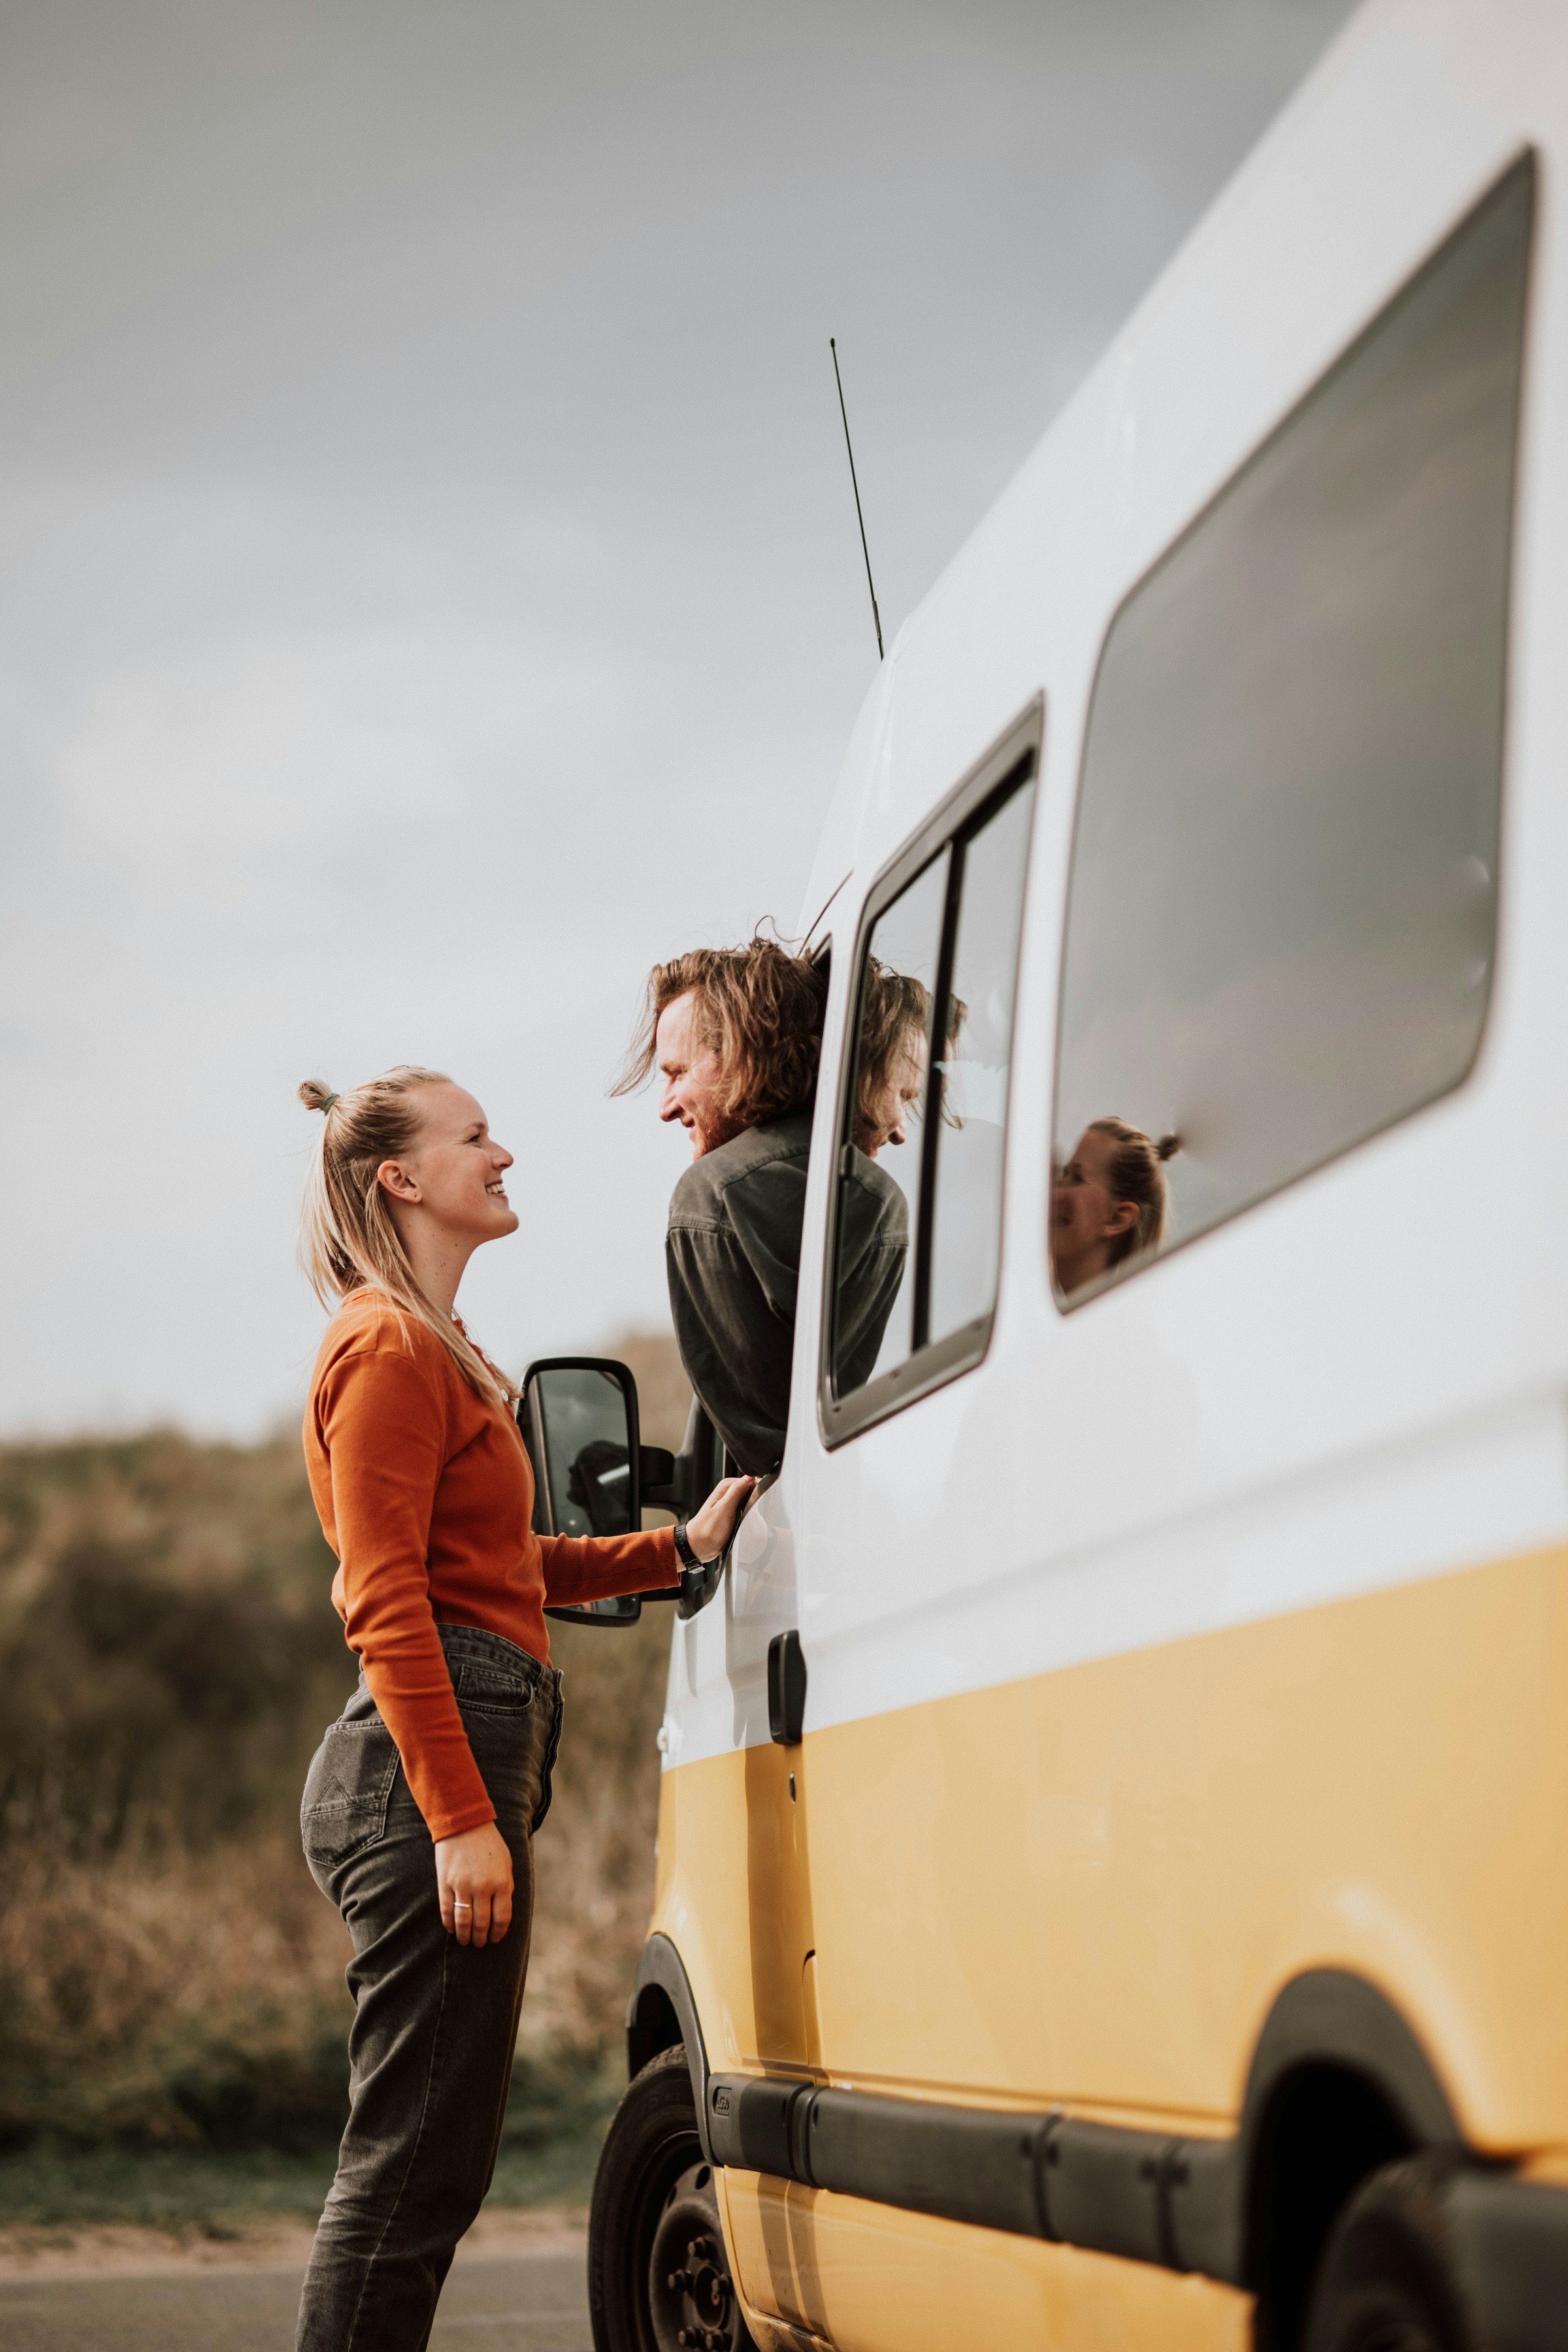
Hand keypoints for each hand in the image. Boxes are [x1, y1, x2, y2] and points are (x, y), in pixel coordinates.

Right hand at [435, 1822, 512, 1946]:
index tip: (495, 1939)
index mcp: (501, 1882)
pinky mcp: (445, 1883)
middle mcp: (483, 1887)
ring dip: (464, 1936)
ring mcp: (462, 1886)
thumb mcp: (506, 1862)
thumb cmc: (488, 1843)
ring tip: (465, 1941)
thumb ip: (507, 1885)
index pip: (502, 1917)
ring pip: (463, 1921)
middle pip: (482, 1923)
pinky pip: (447, 1910)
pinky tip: (451, 1929)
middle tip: (479, 1943)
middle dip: (481, 1938)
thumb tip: (503, 1909)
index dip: (498, 1932)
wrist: (464, 1823)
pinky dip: (448, 1923)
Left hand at [685, 1474, 757, 1564]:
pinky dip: (749, 1515)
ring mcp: (730, 1504)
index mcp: (725, 1488)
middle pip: (750, 1490)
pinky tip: (747, 1522)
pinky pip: (746, 1511)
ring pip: (749, 1501)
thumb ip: (736, 1492)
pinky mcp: (732, 1515)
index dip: (757, 1489)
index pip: (749, 1480)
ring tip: (748, 1518)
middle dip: (755, 1499)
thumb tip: (749, 1478)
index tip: (758, 1500)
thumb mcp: (724, 1509)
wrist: (698, 1546)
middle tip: (752, 1512)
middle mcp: (727, 1494)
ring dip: (752, 1508)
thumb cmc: (707, 1530)